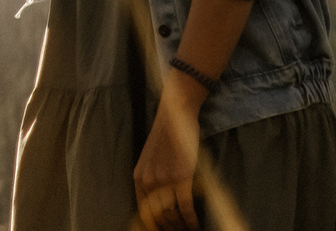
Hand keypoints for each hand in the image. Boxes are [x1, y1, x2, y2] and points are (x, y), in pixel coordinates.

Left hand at [130, 79, 203, 230]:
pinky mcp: (182, 177)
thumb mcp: (151, 159)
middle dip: (170, 228)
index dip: (155, 226)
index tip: (164, 230)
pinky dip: (192, 220)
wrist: (175, 115)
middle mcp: (149, 181)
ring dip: (181, 226)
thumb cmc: (166, 137)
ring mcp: (165, 180)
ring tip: (188, 229)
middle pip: (159, 217)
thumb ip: (151, 179)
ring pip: (173, 215)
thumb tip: (160, 202)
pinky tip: (196, 225)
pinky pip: (186, 208)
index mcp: (139, 178)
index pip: (144, 213)